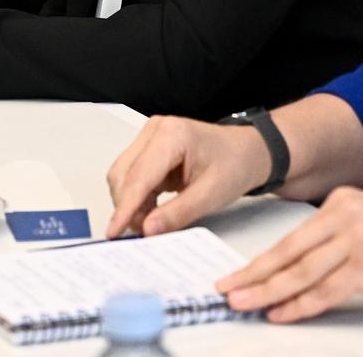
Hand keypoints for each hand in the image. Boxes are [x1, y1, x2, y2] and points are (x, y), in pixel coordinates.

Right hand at [105, 115, 272, 237]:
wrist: (248, 151)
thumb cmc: (235, 163)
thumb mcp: (211, 194)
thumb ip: (178, 213)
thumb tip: (148, 229)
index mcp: (172, 134)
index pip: (139, 176)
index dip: (125, 207)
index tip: (114, 231)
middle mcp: (156, 130)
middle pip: (124, 175)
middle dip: (128, 208)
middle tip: (142, 233)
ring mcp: (151, 138)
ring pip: (124, 177)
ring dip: (131, 204)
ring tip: (151, 223)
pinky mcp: (150, 149)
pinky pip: (132, 177)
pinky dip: (138, 199)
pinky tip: (151, 213)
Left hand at [217, 188, 362, 322]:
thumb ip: (337, 240)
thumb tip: (299, 271)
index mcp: (342, 201)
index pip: (292, 237)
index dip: (261, 260)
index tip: (239, 274)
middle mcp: (345, 215)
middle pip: (288, 252)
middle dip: (253, 275)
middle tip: (227, 290)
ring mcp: (356, 239)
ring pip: (301, 272)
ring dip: (267, 292)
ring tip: (243, 304)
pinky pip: (325, 290)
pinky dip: (300, 305)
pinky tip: (282, 313)